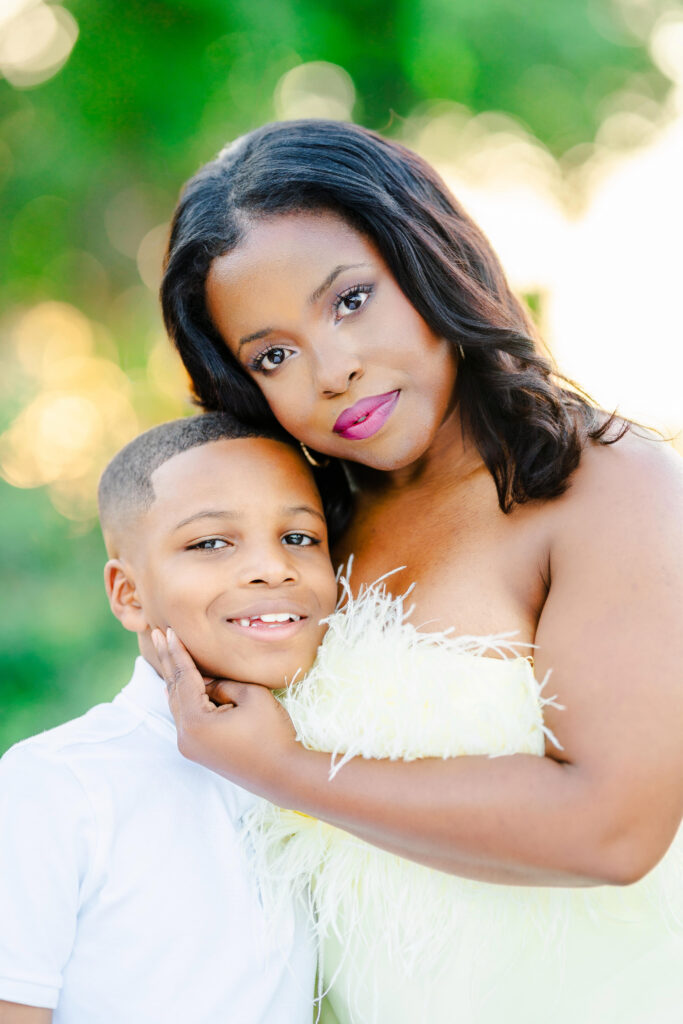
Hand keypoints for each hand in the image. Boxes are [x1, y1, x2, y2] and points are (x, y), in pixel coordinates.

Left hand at [151, 628, 298, 798]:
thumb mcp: (251, 695)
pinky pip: (186, 716)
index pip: (183, 678)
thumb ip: (223, 683)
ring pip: (179, 704)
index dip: (177, 652)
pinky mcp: (200, 751)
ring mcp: (191, 746)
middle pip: (174, 690)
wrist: (284, 775)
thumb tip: (207, 683)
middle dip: (168, 661)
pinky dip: (183, 696)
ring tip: (165, 653)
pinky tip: (175, 685)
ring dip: (175, 678)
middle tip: (157, 635)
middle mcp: (186, 736)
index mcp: (195, 722)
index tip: (167, 631)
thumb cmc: (272, 733)